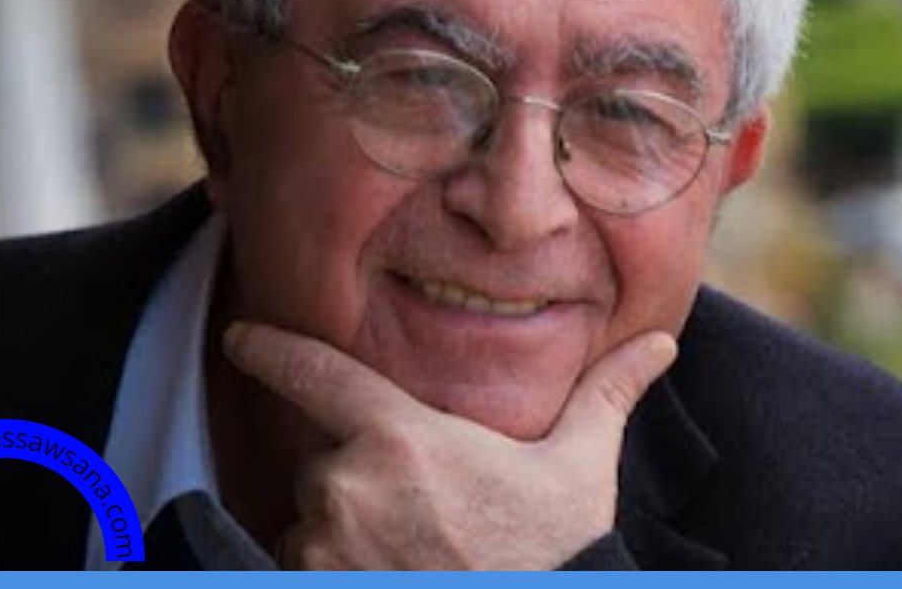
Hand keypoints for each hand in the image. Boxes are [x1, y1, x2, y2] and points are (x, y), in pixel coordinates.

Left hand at [221, 321, 677, 569]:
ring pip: (315, 518)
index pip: (316, 375)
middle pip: (329, 460)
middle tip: (427, 510)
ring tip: (413, 553)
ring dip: (345, 527)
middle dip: (364, 475)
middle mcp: (350, 486)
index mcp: (403, 438)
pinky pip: (301, 565)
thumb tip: (661, 344)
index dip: (272, 350)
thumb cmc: (553, 554)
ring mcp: (325, 546)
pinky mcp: (313, 586)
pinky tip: (391, 574)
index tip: (240, 338)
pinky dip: (332, 566)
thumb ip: (606, 397)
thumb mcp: (580, 469)